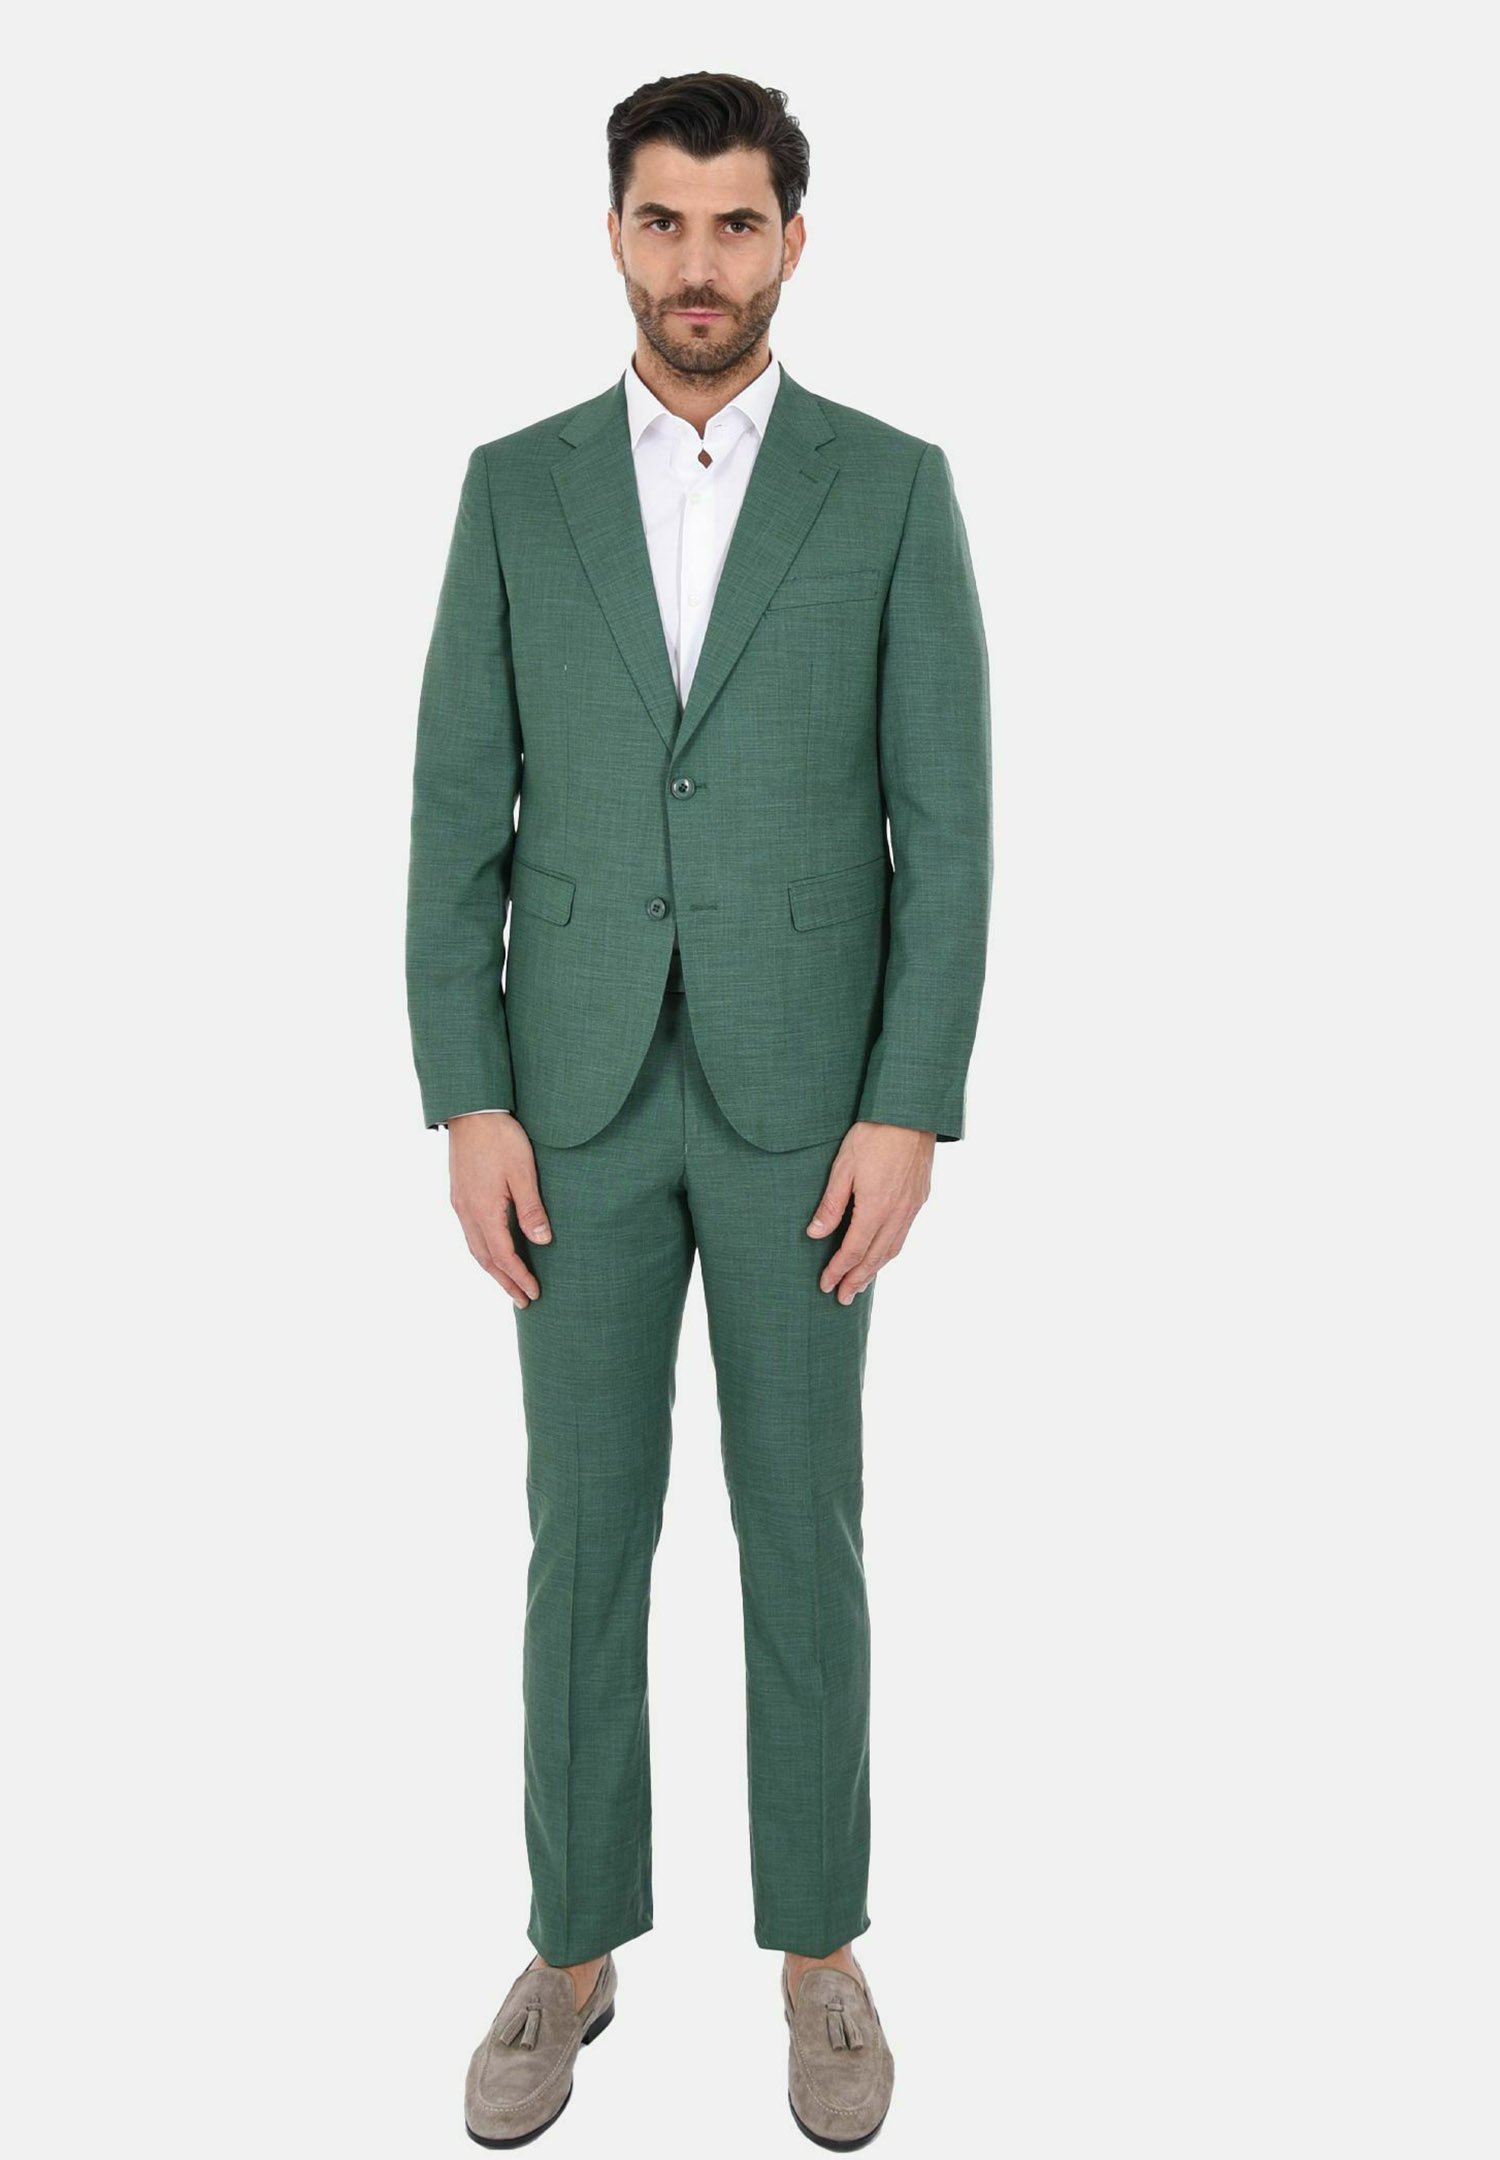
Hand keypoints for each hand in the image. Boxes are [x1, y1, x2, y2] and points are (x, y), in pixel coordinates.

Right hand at [448, 1112, 552, 1308]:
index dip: (518, 1277)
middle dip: (504, 1281)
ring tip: (509, 1283)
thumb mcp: (523, 1172)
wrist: (471, 1110)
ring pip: (475, 1247)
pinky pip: (471, 1233)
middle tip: (523, 1301)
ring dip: (493, 1269)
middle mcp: (467, 1211)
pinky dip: (484, 1250)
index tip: (533, 1293)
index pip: (502, 1255)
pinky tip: (493, 1251)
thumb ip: (531, 1209)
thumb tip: (543, 1242)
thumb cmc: (500, 1137)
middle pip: (485, 1259)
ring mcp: (460, 1203)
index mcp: (483, 1209)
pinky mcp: (459, 1194)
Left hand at [806, 1121, 935, 1304]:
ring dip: (875, 1270)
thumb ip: (831, 1204)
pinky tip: (882, 1253)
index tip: (826, 1286)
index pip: (853, 1251)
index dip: (838, 1271)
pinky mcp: (920, 1197)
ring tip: (861, 1283)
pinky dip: (890, 1251)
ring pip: (893, 1249)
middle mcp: (897, 1214)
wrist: (911, 1112)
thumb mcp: (843, 1167)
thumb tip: (816, 1234)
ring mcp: (912, 1207)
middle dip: (857, 1280)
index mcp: (876, 1208)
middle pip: (875, 1258)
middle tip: (843, 1298)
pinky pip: (903, 1234)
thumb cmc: (874, 1134)